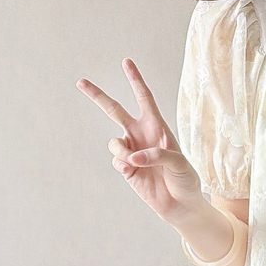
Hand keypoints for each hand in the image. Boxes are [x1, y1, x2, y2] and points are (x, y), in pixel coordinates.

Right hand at [77, 59, 201, 219]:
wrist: (179, 203)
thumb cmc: (185, 179)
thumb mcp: (179, 163)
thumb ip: (157, 155)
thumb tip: (132, 157)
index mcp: (157, 126)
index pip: (144, 98)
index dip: (135, 80)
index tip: (126, 62)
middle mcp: (140, 134)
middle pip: (114, 110)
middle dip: (97, 96)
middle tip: (80, 82)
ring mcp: (131, 150)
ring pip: (114, 142)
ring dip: (123, 152)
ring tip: (136, 164)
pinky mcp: (125, 167)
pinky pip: (116, 160)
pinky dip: (123, 167)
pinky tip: (133, 174)